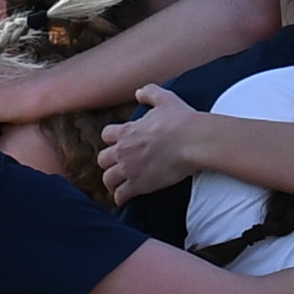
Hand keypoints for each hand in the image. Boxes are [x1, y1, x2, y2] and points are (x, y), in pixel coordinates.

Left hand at [99, 85, 202, 200]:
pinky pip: (120, 196)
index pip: (107, 135)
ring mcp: (129, 169)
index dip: (112, 140)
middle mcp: (123, 150)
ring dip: (111, 183)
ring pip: (108, 179)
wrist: (191, 141)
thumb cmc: (180, 120)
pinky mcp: (138, 185)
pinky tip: (124, 200)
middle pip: (102, 159)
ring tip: (117, 187)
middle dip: (108, 163)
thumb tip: (138, 93)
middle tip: (117, 167)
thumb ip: (149, 93)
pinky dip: (120, 199)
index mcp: (127, 131)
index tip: (119, 144)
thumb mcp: (165, 98)